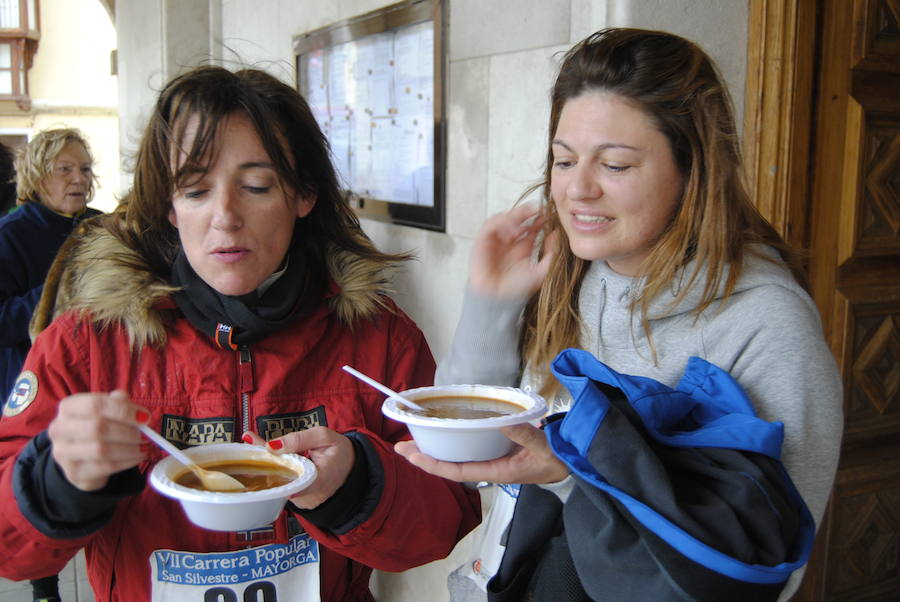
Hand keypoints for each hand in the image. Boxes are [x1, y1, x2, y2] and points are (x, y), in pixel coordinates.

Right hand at [48, 390, 147, 491]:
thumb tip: (139, 413)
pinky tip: (138, 457)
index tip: (144, 417)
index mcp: (68, 407)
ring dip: (130, 448)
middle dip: (128, 431)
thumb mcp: (107, 411)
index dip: (123, 410)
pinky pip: (106, 467)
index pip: (95, 404)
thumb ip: (120, 404)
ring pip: (101, 450)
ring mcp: (64, 453)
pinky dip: (128, 461)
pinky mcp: (74, 473)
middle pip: (98, 428)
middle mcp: (60, 429)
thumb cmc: (97, 428)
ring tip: (144, 446)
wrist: (81, 458)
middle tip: (146, 435)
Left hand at [243, 427, 354, 509]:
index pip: (298, 486)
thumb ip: (300, 439)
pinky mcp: (298, 500)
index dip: (281, 481)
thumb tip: (273, 446)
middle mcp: (309, 495)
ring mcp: (302, 500)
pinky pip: (283, 484)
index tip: (268, 473)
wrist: (350, 469)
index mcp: (321, 480)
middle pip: (281, 481)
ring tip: (254, 444)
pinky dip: (275, 470)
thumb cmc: (340, 452)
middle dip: (266, 462)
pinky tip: (265, 457)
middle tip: (250, 441)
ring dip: (268, 465)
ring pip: (279, 483)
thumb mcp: (325, 437)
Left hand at [394, 423, 568, 484]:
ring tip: (413, 439)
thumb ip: (525, 435)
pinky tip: (442, 432)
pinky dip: (451, 441)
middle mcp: (488, 467)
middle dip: (424, 457)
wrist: (569, 462)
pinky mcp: (495, 451)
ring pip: (456, 457)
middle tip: (400, 446)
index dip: (433, 465)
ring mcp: (490, 460)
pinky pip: (467, 449)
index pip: (457, 471)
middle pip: (449, 465)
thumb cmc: (557, 458)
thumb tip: (504, 422)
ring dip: (435, 449)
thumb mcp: (543, 447)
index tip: (413, 456)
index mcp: (496, 471)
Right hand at [469, 202, 556, 299]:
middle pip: (518, 220)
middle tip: (538, 208)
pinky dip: (499, 222)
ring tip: (525, 215)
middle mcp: (509, 242)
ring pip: (504, 219)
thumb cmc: (516, 290)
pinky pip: (489, 226)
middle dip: (527, 212)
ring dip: (514, 215)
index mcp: (523, 248)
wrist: (497, 299)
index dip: (539, 220)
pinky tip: (510, 224)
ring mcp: (496, 241)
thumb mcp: (541, 272)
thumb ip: (552, 254)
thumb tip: (558, 234)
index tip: (549, 214)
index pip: (531, 228)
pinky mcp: (482, 242)